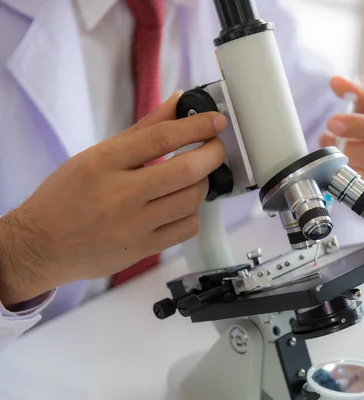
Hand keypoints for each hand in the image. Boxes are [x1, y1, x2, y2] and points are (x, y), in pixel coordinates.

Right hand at [0, 92, 225, 305]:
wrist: (41, 245)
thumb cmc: (67, 196)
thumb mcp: (96, 155)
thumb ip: (142, 131)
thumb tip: (177, 102)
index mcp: (105, 162)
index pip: (162, 138)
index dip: (197, 127)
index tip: (216, 121)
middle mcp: (121, 194)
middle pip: (187, 171)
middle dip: (212, 154)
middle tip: (215, 147)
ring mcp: (134, 225)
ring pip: (191, 200)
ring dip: (202, 184)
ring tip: (194, 177)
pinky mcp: (143, 249)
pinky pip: (186, 228)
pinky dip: (192, 213)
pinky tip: (181, 206)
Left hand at [319, 76, 363, 210]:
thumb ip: (360, 91)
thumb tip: (337, 81)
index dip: (357, 124)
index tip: (332, 121)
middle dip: (345, 146)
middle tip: (326, 138)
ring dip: (339, 163)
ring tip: (328, 151)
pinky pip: (357, 191)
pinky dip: (341, 178)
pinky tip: (333, 167)